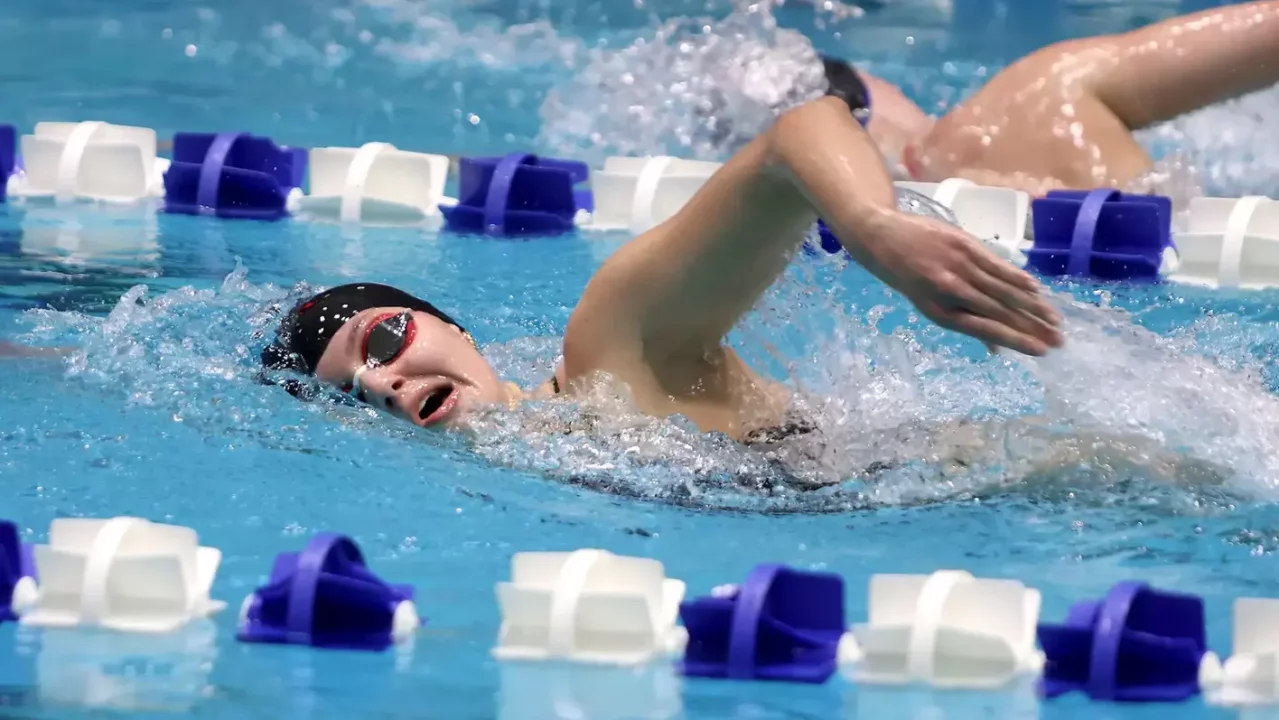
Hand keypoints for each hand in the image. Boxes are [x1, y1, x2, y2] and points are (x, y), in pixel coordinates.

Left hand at [863, 209, 1063, 355]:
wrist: (881, 237)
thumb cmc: (907, 275)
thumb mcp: (927, 304)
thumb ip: (964, 322)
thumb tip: (996, 350)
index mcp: (940, 312)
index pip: (985, 330)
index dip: (1015, 341)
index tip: (1040, 351)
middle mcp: (950, 292)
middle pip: (999, 313)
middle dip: (1032, 328)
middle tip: (1059, 339)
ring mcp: (958, 267)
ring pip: (1002, 290)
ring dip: (1032, 306)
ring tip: (1054, 319)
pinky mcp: (963, 245)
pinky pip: (996, 265)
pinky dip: (1017, 278)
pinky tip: (1036, 289)